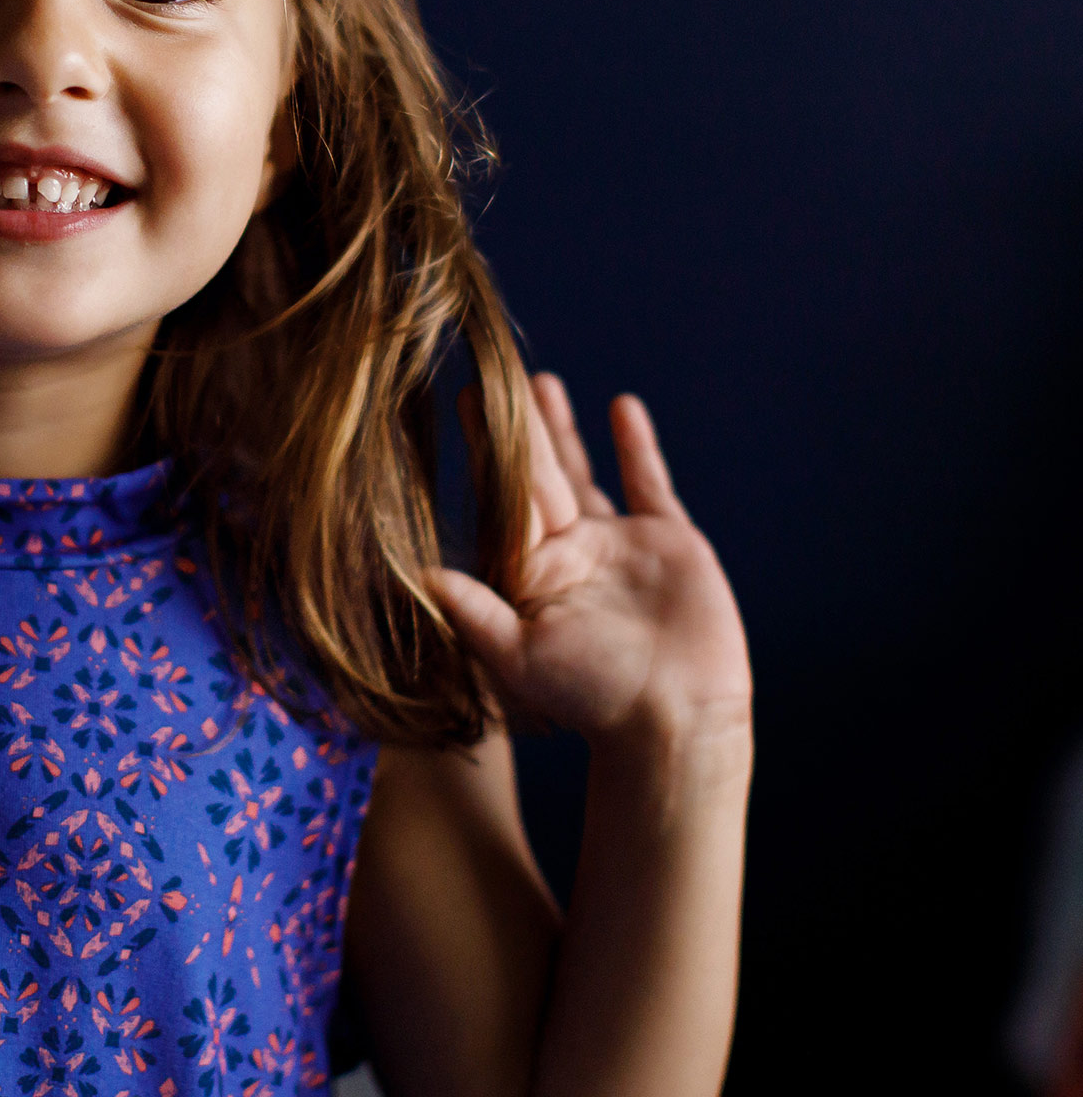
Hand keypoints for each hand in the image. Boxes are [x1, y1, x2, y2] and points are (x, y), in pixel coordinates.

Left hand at [431, 373, 751, 755]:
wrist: (676, 724)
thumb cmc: (592, 700)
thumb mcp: (519, 658)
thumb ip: (474, 611)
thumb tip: (420, 573)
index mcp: (529, 571)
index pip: (500, 495)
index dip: (481, 447)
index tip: (460, 400)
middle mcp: (568, 551)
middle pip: (535, 472)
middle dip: (513, 424)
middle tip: (489, 372)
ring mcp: (617, 544)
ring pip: (582, 470)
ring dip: (561, 428)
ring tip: (540, 380)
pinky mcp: (667, 543)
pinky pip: (648, 484)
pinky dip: (635, 447)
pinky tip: (621, 406)